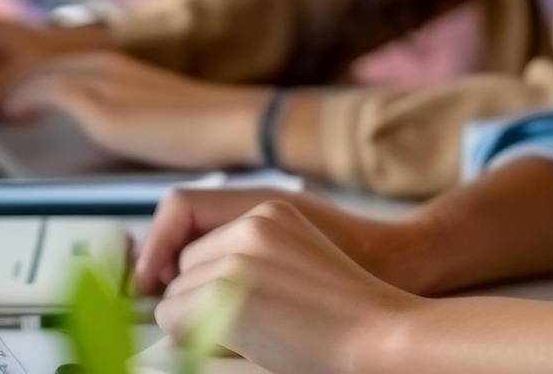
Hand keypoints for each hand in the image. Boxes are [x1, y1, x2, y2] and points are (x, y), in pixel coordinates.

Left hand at [0, 52, 264, 170]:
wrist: (231, 122)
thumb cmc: (201, 129)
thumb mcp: (149, 117)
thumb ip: (119, 117)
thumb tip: (105, 134)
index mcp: (113, 63)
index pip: (50, 61)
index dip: (19, 76)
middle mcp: (103, 61)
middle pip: (32, 61)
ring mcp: (102, 78)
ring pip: (32, 72)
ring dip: (1, 88)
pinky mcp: (102, 101)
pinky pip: (46, 91)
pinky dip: (20, 99)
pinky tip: (7, 113)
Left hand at [152, 198, 423, 373]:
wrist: (380, 332)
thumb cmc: (346, 314)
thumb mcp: (297, 258)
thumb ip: (252, 255)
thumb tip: (176, 281)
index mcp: (269, 210)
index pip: (202, 244)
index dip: (207, 282)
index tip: (222, 307)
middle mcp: (250, 224)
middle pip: (185, 266)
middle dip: (199, 299)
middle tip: (252, 325)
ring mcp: (237, 255)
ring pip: (174, 295)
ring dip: (198, 320)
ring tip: (254, 334)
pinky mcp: (224, 289)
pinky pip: (173, 317)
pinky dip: (193, 337)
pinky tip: (243, 343)